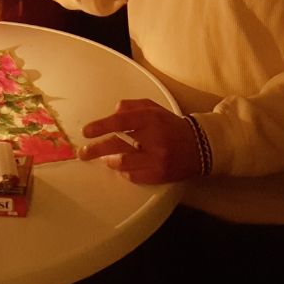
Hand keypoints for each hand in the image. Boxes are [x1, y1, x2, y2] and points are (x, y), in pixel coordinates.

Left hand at [80, 99, 201, 183]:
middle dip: (96, 149)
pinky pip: (132, 176)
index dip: (101, 126)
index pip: (121, 122)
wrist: (200, 146)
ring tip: (105, 158)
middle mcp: (154, 139)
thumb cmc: (171, 126)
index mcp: (151, 119)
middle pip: (117, 145)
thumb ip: (132, 107)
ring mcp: (156, 159)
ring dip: (110, 161)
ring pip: (122, 163)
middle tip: (83, 152)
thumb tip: (112, 112)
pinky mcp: (159, 176)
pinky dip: (124, 171)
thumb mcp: (154, 109)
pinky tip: (123, 167)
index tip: (86, 131)